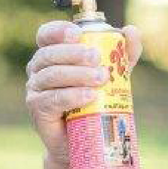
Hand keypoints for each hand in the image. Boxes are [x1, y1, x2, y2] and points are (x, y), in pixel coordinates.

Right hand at [25, 21, 142, 162]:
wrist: (87, 138)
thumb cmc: (97, 100)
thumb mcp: (114, 73)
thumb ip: (122, 52)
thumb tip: (131, 31)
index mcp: (53, 54)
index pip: (47, 35)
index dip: (58, 30)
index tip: (77, 33)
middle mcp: (39, 69)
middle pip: (49, 54)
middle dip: (73, 53)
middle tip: (97, 58)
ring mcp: (36, 89)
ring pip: (51, 75)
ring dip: (77, 74)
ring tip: (101, 78)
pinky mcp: (38, 109)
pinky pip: (52, 99)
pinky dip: (71, 96)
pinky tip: (89, 96)